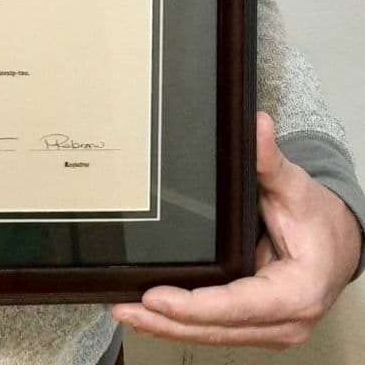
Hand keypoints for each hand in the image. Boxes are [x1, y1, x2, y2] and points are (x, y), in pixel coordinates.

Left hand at [113, 111, 362, 349]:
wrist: (338, 242)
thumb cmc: (318, 218)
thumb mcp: (295, 187)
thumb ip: (271, 161)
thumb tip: (257, 127)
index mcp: (298, 291)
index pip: (240, 305)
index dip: (196, 306)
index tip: (158, 299)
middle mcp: (285, 321)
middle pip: (219, 328)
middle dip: (169, 322)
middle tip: (124, 307)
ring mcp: (271, 328)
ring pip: (214, 334)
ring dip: (169, 327)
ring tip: (126, 311)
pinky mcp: (256, 325)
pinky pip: (217, 328)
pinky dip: (185, 323)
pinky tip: (153, 315)